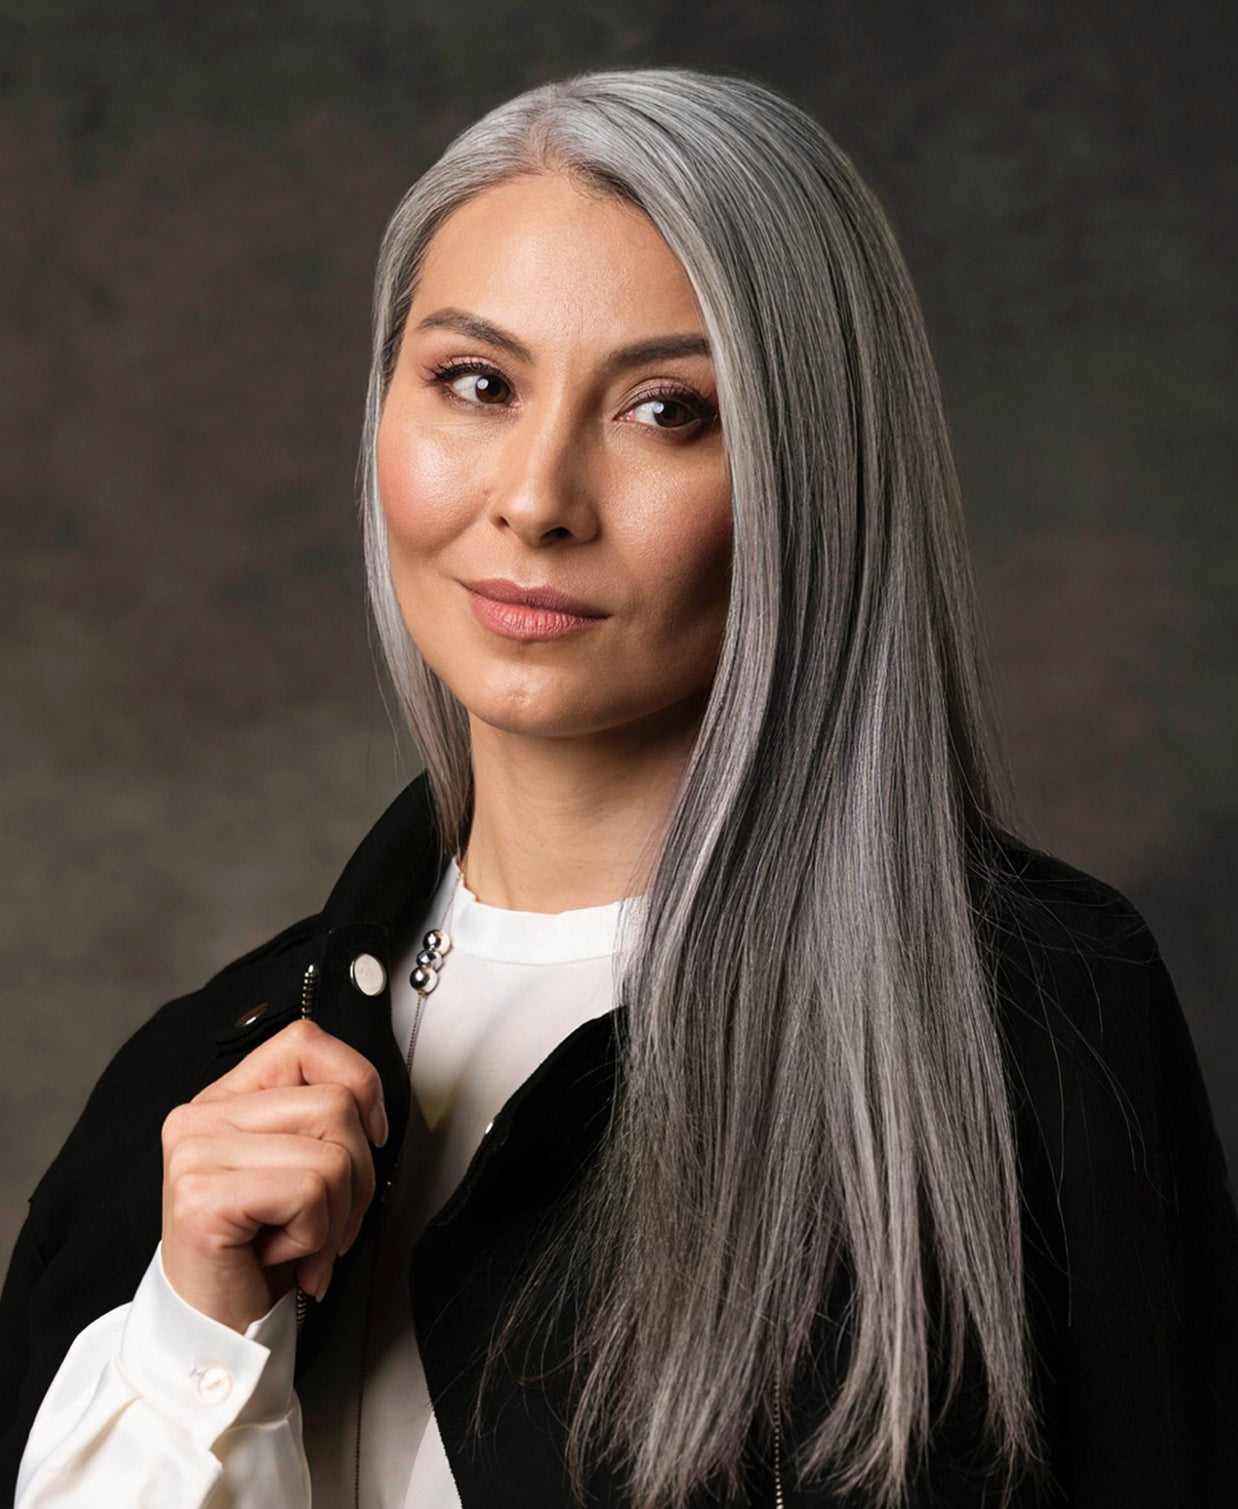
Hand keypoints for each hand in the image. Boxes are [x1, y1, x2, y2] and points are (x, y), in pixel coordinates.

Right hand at [160, 1018, 388, 1332]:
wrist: (216, 1332)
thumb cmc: (260, 1254)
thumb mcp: (298, 1169)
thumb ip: (321, 1121)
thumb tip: (372, 1104)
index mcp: (224, 1100)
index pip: (306, 1041)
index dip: (358, 1081)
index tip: (370, 1133)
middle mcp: (201, 1117)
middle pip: (337, 1104)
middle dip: (358, 1175)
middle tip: (326, 1222)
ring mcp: (196, 1153)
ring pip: (332, 1153)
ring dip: (336, 1215)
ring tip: (299, 1243)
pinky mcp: (204, 1195)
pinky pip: (310, 1193)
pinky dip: (314, 1236)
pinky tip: (279, 1256)